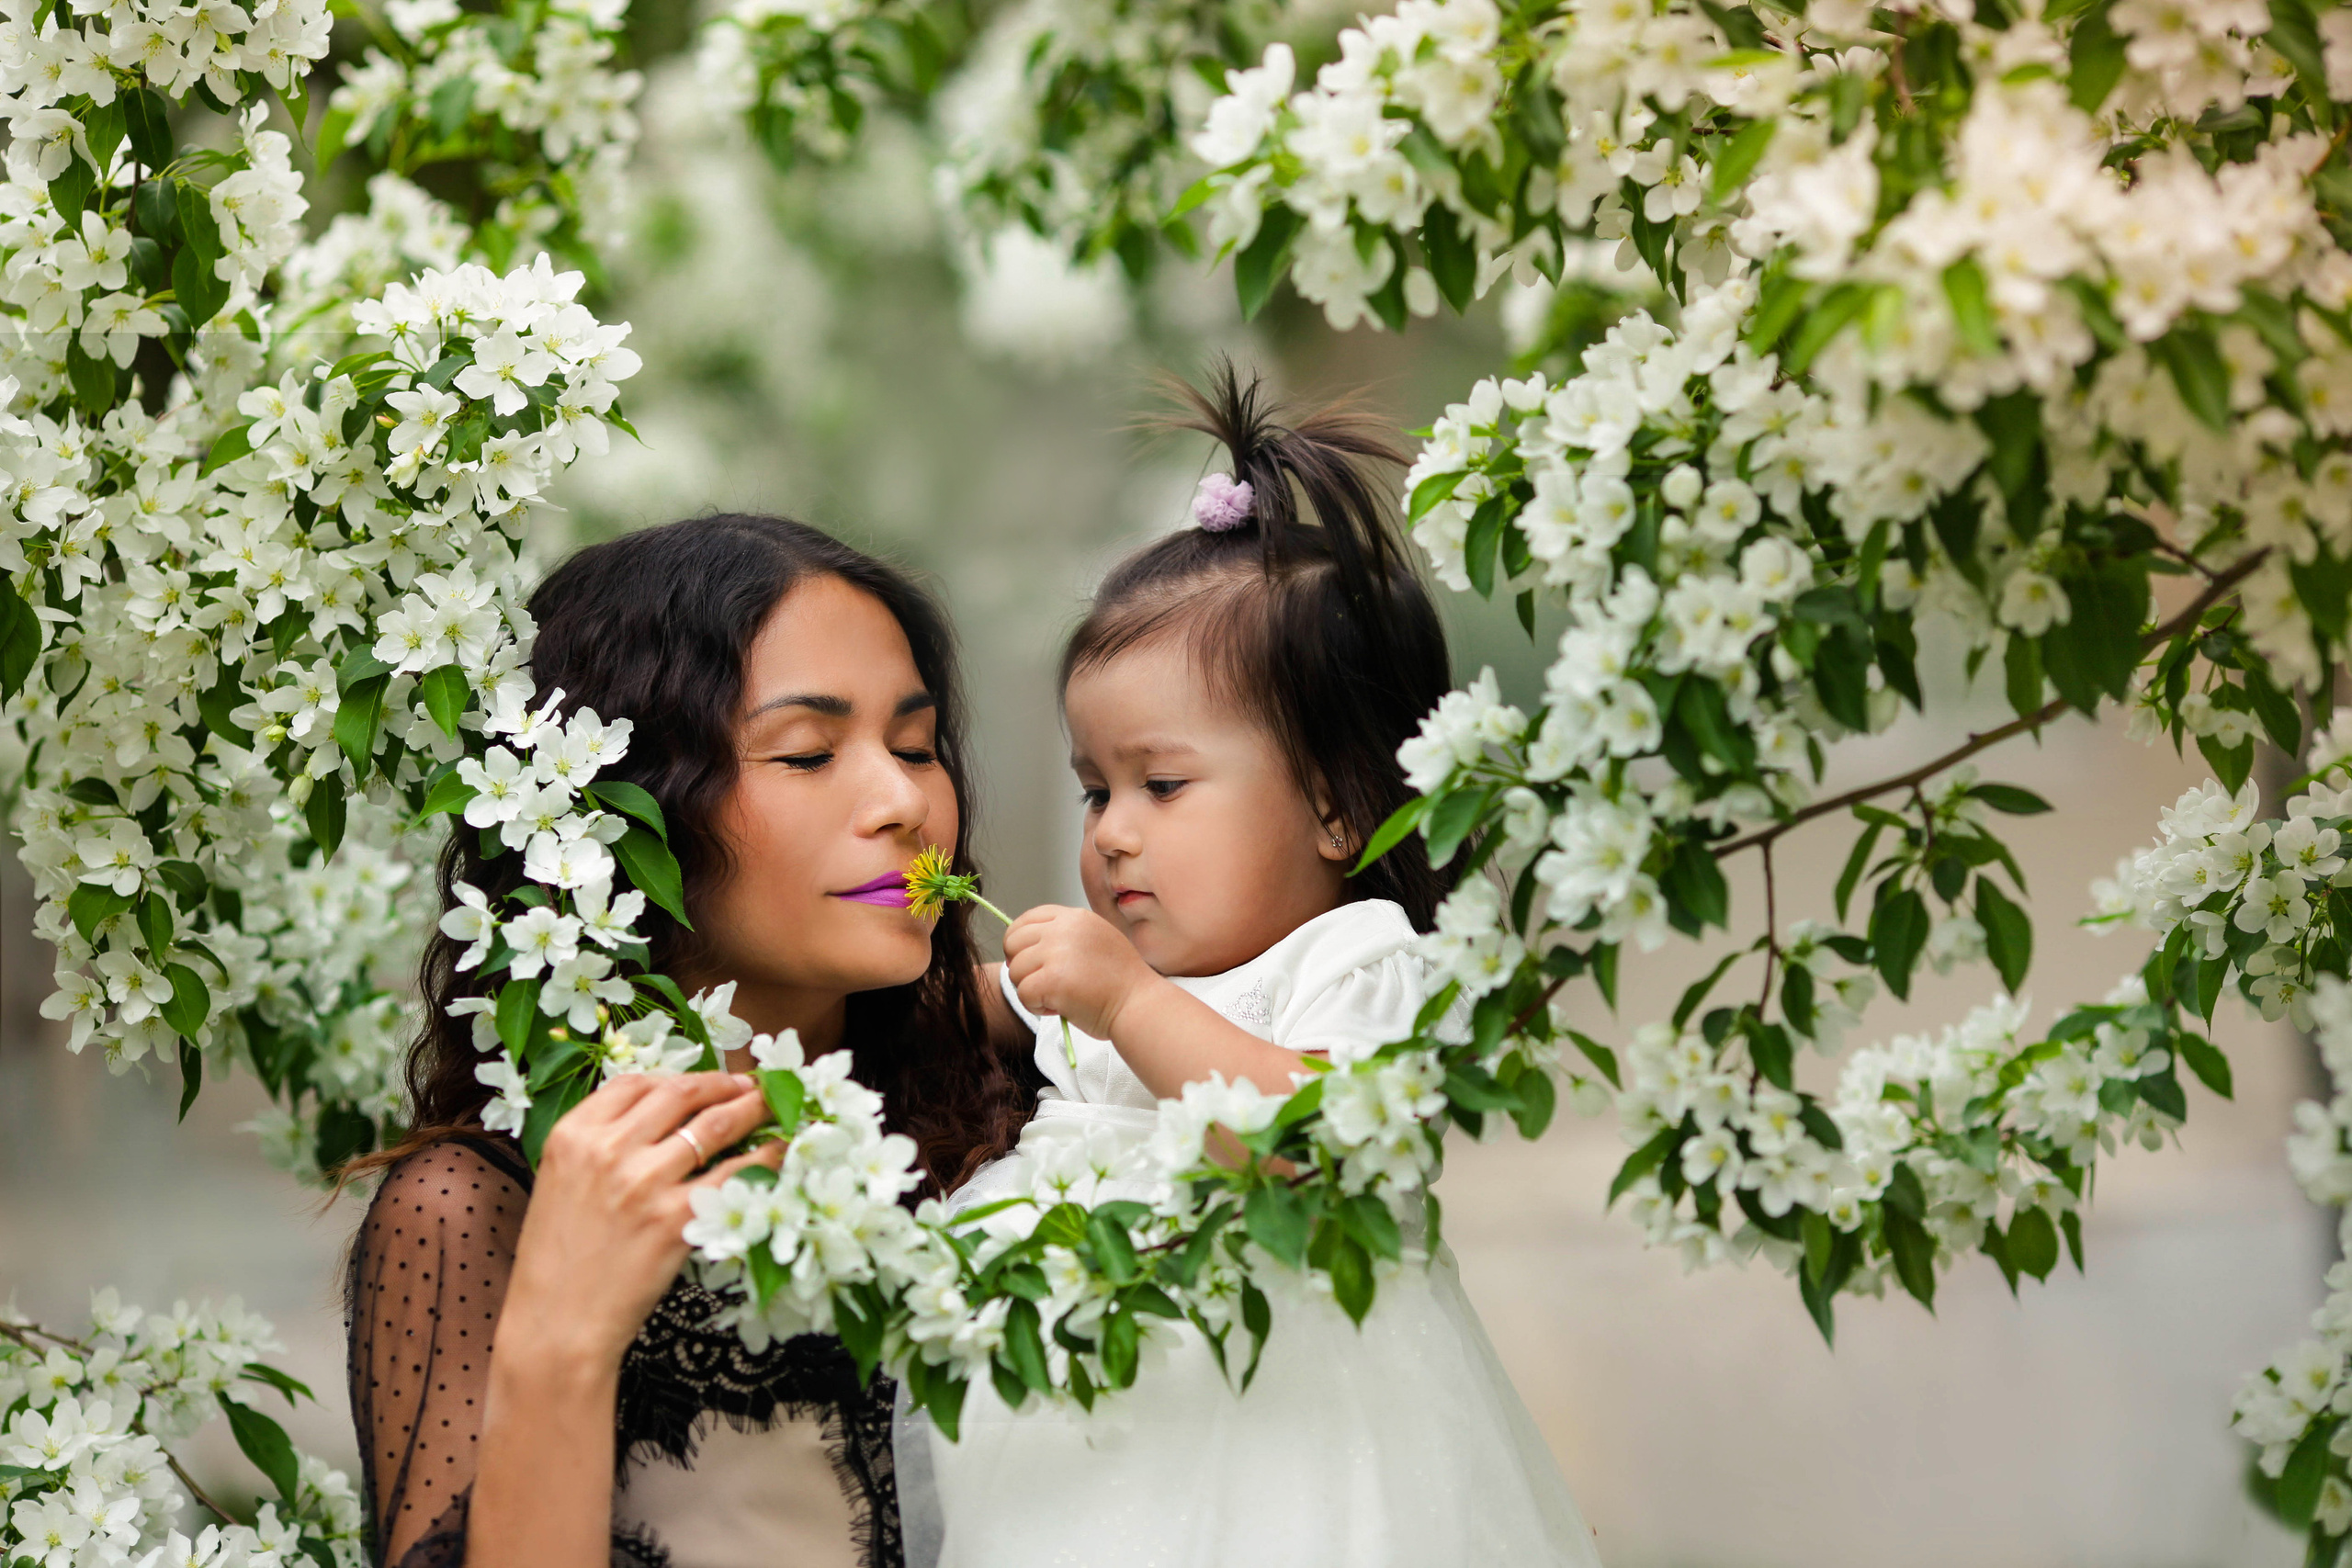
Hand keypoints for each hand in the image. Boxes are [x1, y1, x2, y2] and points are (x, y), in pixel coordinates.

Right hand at [499, 1072, 783, 1368]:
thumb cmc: (558, 1260)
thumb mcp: (563, 1183)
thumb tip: (663, 1119)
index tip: (705, 1082)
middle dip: (724, 1083)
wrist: (557, 1324)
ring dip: (753, 1109)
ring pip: (715, 1124)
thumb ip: (602, 1146)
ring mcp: (645, 1183)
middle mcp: (608, 1150)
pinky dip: (765, 1158)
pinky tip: (780, 1152)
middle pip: (681, 1093)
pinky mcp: (677, 1219)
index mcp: (573, 1135)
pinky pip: (736, 1174)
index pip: (636, 1084)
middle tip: (752, 1085)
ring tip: (773, 1106)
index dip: (679, 1077)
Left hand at [1002, 904, 1163, 1041]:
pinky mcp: (1052, 979)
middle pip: (1013, 943)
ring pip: (1015, 971)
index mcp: (1074, 917)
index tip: (1030, 960)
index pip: (1026, 919)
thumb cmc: (1120, 981)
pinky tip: (1059, 1007)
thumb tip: (1027, 946)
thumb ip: (1065, 936)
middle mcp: (1063, 929)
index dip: (1020, 942)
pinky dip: (1036, 1006)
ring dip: (1031, 989)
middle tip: (1044, 982)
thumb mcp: (1095, 940)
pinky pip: (1022, 994)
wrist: (1138, 1004)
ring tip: (1059, 996)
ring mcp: (1057, 953)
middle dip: (1022, 966)